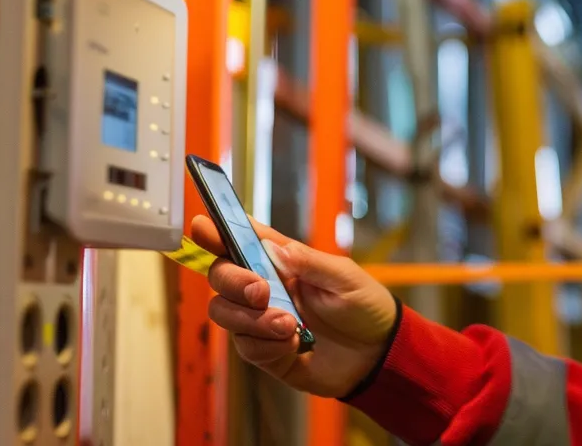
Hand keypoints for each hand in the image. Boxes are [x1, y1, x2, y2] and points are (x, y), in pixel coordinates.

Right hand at [190, 214, 397, 397]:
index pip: (243, 240)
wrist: (379, 354)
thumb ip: (308, 262)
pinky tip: (295, 345)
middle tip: (261, 292)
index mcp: (283, 262)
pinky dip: (266, 345)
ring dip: (252, 319)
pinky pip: (246, 347)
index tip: (202, 226)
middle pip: (221, 276)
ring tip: (289, 326)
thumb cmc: (366, 307)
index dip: (218, 231)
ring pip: (224, 313)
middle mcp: (266, 288)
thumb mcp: (345, 278)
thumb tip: (271, 246)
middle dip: (233, 281)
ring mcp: (262, 321)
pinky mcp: (266, 351)